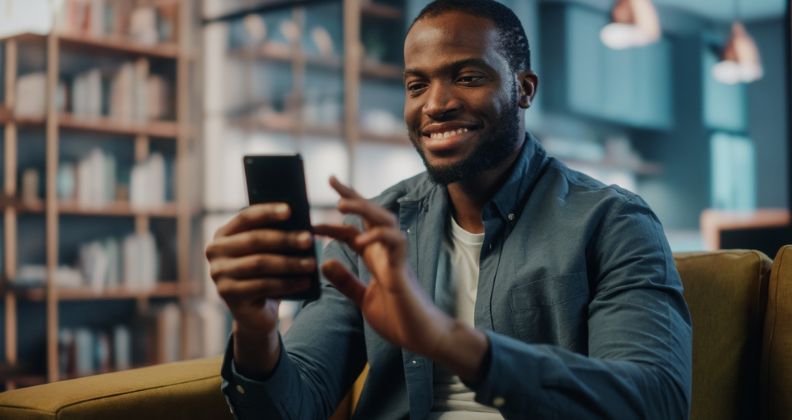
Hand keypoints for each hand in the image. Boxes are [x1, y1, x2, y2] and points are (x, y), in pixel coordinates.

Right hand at [205, 203, 315, 374]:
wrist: (256, 312)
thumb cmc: (266, 274)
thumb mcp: (268, 253)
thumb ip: (275, 236)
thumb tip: (301, 224)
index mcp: (223, 234)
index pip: (245, 217)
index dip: (267, 212)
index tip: (289, 210)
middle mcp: (214, 252)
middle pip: (254, 240)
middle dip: (285, 239)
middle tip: (309, 239)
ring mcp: (218, 274)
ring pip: (259, 263)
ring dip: (289, 263)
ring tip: (311, 264)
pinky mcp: (227, 294)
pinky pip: (262, 285)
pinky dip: (287, 283)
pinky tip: (305, 282)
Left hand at [315, 177, 456, 358]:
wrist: (423, 338)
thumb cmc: (399, 319)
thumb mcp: (364, 298)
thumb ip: (346, 281)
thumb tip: (324, 262)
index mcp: (375, 259)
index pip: (355, 229)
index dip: (338, 217)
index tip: (316, 209)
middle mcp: (386, 253)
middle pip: (371, 215)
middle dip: (352, 196)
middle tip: (331, 180)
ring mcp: (396, 258)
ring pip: (384, 221)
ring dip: (364, 209)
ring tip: (341, 204)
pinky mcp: (404, 270)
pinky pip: (396, 243)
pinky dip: (379, 236)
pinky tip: (361, 238)